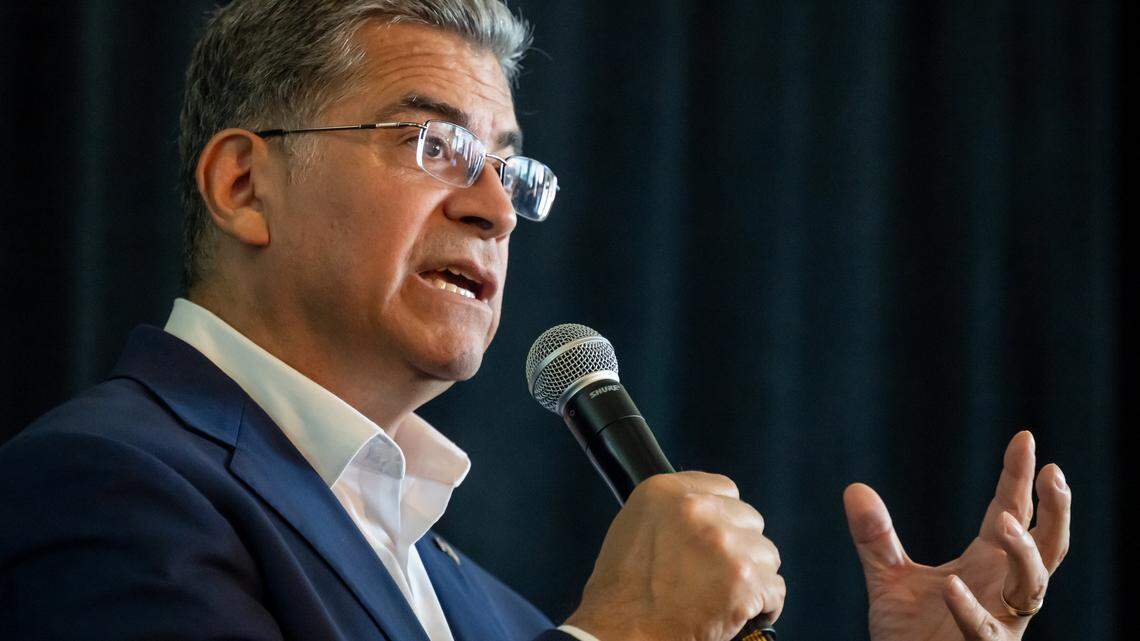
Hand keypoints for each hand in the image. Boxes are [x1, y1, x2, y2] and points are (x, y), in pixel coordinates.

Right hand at [564, 471, 784, 640]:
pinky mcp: (744, 581)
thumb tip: (708, 511)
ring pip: (766, 555)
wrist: (622, 634)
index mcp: (666, 492)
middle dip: (740, 547)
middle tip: (716, 573)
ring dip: (752, 576)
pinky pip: (775, 589)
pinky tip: (739, 612)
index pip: (726, 489)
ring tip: (724, 595)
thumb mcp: (635, 527)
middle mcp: (698, 511)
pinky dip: (763, 605)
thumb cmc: (622, 592)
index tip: (718, 537)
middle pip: (750, 521)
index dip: (724, 517)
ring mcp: (724, 545)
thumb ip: (673, 510)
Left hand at [844, 431, 1070, 640]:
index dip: (1019, 477)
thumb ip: (875, 538)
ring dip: (1024, 553)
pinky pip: (986, 631)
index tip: (1025, 438)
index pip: (1011, 511)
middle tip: (1053, 473)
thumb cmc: (908, 634)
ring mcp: (1001, 621)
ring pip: (1033, 585)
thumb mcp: (887, 578)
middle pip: (1048, 545)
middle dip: (1056, 510)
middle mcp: (1002, 588)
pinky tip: (950, 585)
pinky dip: (970, 609)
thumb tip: (855, 488)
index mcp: (987, 563)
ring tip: (1008, 522)